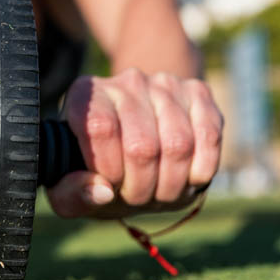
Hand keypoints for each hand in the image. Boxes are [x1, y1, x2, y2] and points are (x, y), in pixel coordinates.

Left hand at [48, 68, 222, 218]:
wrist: (141, 142)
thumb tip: (102, 191)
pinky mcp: (198, 91)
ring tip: (160, 191)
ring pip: (178, 144)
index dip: (109, 170)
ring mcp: (164, 83)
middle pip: (142, 145)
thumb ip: (71, 194)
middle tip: (137, 197)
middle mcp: (125, 82)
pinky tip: (186, 178)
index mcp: (85, 96)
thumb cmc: (101, 168)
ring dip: (172, 185)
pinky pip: (209, 137)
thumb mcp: (72, 185)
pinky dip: (200, 172)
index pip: (100, 128)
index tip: (111, 187)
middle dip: (142, 188)